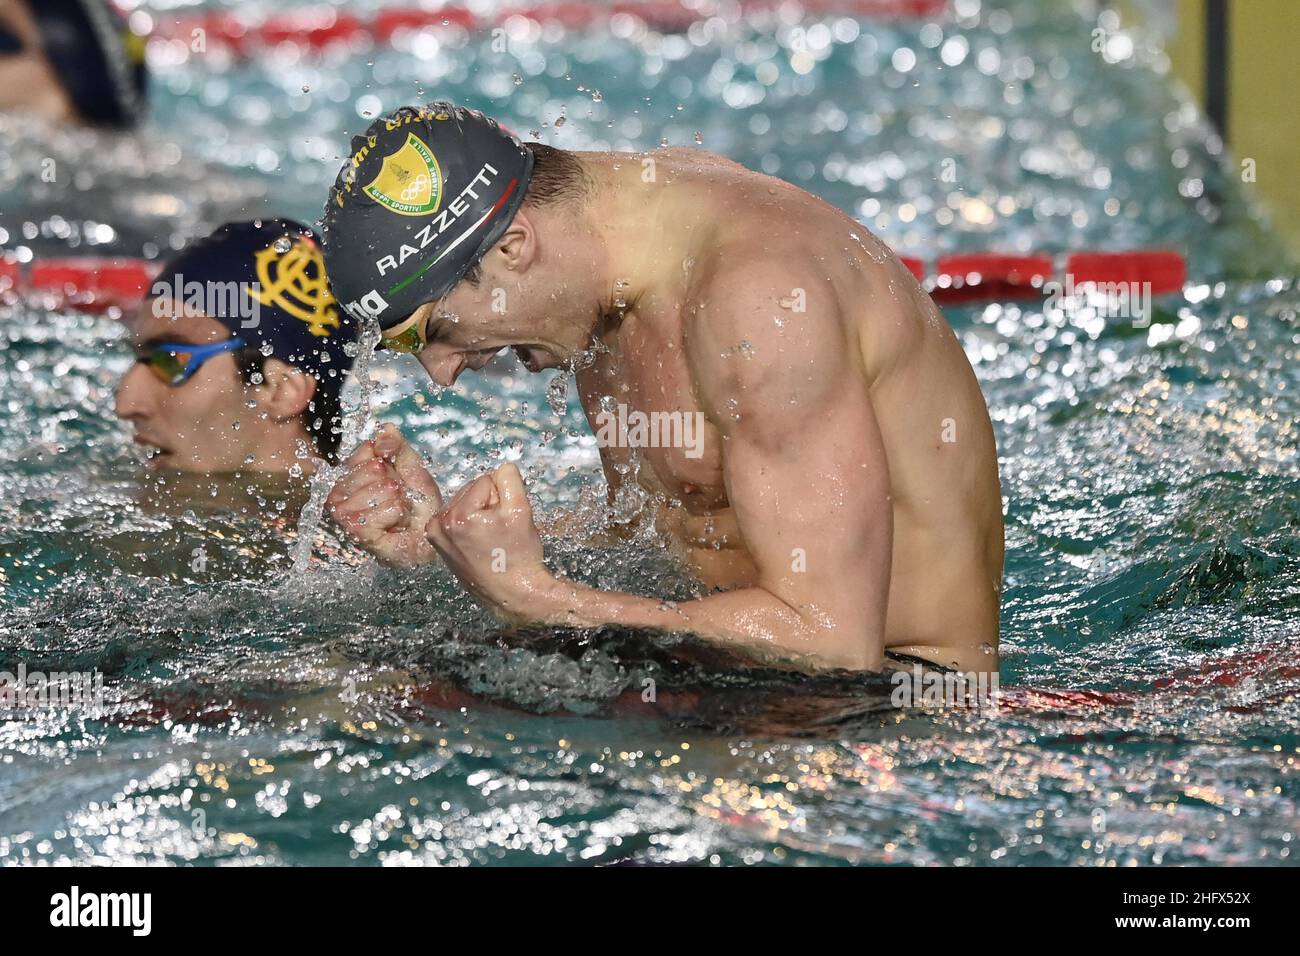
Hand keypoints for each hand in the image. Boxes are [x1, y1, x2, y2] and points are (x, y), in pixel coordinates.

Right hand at [326, 423, 443, 566]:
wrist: (427, 537)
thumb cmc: (416, 505)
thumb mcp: (411, 468)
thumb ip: (397, 446)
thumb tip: (386, 428)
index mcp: (348, 474)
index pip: (366, 450)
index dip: (390, 463)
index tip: (394, 479)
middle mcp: (339, 493)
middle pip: (374, 469)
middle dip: (396, 484)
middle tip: (398, 500)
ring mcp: (343, 513)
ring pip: (382, 489)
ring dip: (399, 503)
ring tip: (397, 515)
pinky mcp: (355, 531)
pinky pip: (386, 510)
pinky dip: (398, 517)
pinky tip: (394, 526)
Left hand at [425, 463, 555, 621]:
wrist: (512, 593)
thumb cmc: (519, 555)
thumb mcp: (521, 510)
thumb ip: (509, 478)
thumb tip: (500, 467)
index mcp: (457, 516)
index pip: (487, 480)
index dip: (503, 499)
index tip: (505, 525)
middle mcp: (439, 524)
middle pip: (473, 489)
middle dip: (490, 505)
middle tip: (499, 533)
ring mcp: (435, 534)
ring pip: (466, 500)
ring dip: (481, 513)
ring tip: (490, 539)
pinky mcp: (437, 540)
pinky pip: (458, 514)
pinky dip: (471, 522)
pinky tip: (479, 541)